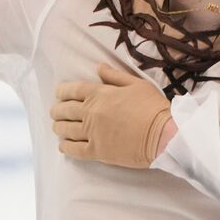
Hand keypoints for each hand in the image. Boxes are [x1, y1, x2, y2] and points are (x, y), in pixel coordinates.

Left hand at [49, 62, 174, 167]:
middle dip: (57, 110)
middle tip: (55, 112)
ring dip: (58, 127)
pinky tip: (63, 145)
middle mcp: (91, 112)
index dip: (62, 91)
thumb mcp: (137, 84)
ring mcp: (92, 133)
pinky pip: (74, 150)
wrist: (164, 135)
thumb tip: (99, 67)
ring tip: (57, 127)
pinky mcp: (97, 152)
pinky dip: (65, 147)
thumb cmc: (153, 107)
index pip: (72, 90)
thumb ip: (114, 76)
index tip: (59, 94)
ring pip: (65, 130)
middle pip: (64, 110)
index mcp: (99, 94)